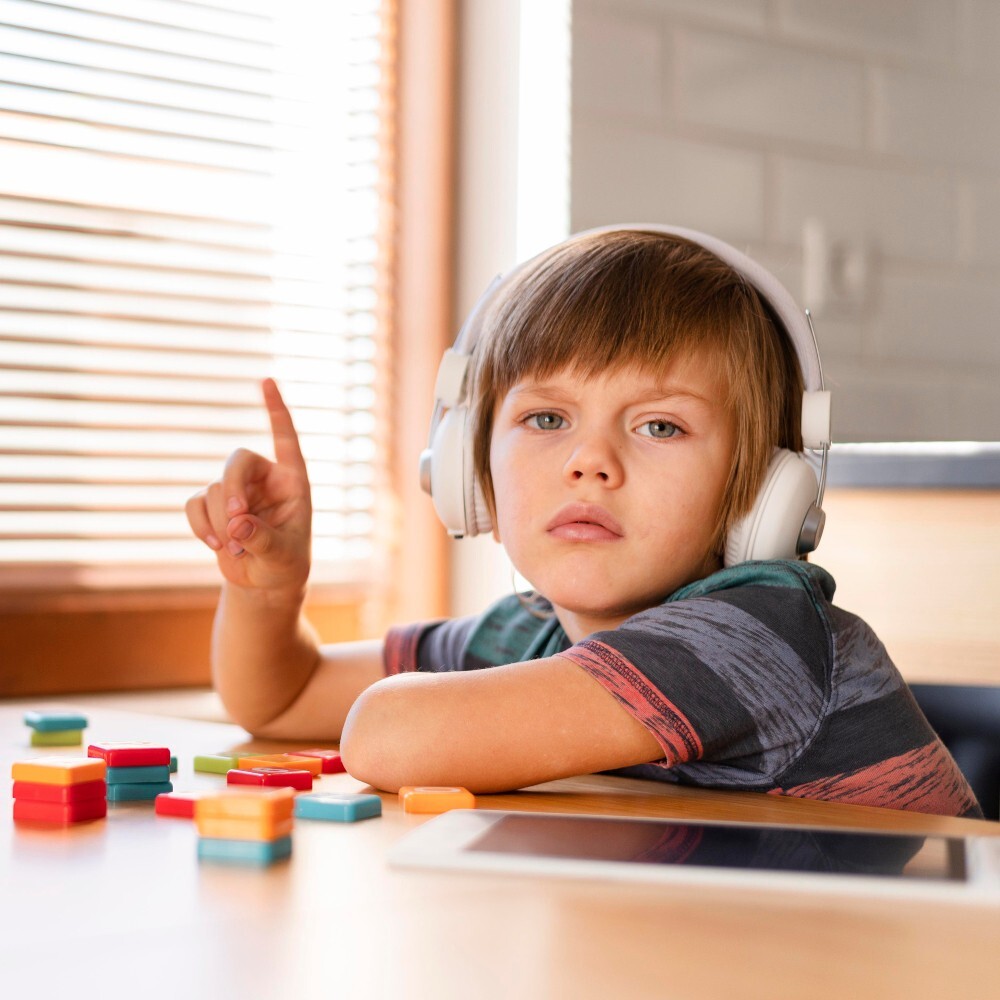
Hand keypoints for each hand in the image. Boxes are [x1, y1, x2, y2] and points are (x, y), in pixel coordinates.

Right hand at [185, 379, 311, 591]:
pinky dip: (201, 525)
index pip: (284, 438)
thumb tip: (237, 525)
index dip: (276, 410)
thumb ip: (264, 539)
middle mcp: (264, 478)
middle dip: (232, 489)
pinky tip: (216, 546)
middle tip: (237, 521)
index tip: (266, 380)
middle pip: (237, 460)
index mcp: (292, 480)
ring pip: (215, 489)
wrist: (265, 583)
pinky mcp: (213, 505)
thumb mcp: (283, 556)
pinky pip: (195, 504)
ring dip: (221, 522)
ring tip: (236, 551)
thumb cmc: (286, 564)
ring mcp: (236, 490)